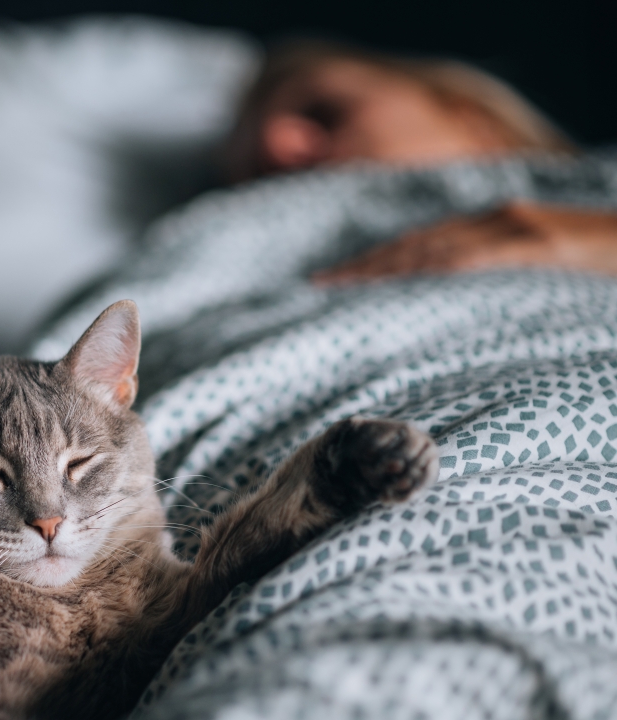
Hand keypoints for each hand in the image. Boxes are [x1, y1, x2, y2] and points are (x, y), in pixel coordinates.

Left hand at [313, 202, 616, 285]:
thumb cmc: (601, 266)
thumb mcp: (540, 276)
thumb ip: (498, 284)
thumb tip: (455, 313)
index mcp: (494, 227)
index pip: (422, 244)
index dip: (376, 260)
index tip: (334, 279)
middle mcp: (497, 219)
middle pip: (417, 243)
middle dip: (367, 263)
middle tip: (318, 283)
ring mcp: (518, 228)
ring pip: (438, 246)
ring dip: (388, 264)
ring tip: (345, 281)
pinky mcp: (539, 242)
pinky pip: (481, 254)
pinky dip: (441, 264)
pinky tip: (411, 274)